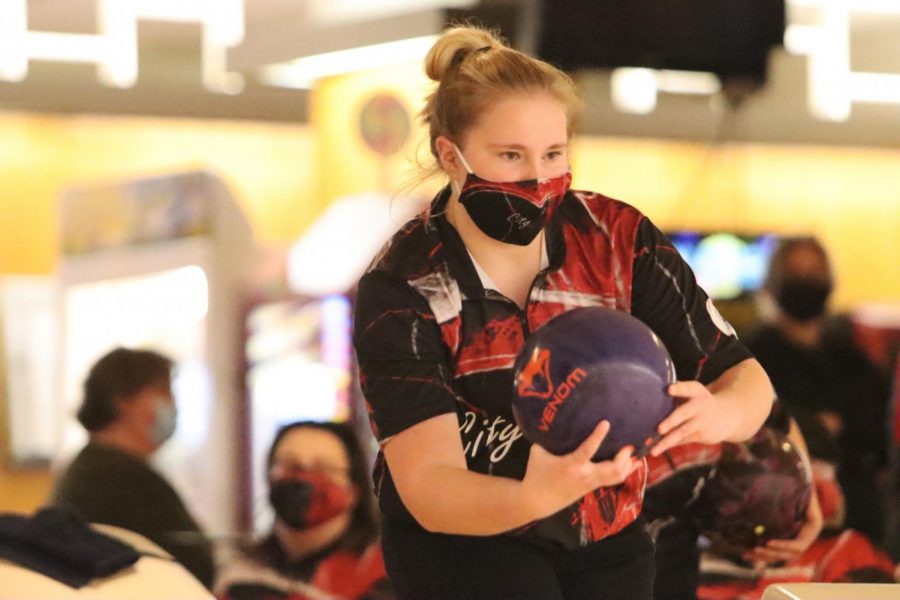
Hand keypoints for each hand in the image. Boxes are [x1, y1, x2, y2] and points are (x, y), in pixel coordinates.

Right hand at [522, 420, 639, 518]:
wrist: (538, 501)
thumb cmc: (536, 474)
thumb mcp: (538, 452)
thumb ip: (549, 439)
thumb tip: (554, 420)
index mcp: (571, 465)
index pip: (587, 450)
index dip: (597, 436)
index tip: (606, 423)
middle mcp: (585, 475)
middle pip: (613, 470)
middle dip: (624, 457)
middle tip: (629, 444)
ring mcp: (591, 482)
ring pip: (617, 477)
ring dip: (628, 466)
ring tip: (635, 453)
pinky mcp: (592, 487)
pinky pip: (613, 479)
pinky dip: (623, 471)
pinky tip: (631, 463)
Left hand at [650, 381, 735, 455]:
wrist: (724, 416)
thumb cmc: (697, 401)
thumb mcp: (692, 391)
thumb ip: (677, 391)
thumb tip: (651, 394)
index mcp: (696, 391)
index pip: (687, 388)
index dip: (679, 389)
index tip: (669, 389)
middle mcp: (700, 406)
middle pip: (684, 414)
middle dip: (671, 421)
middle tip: (659, 429)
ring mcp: (700, 422)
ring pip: (682, 432)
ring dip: (667, 441)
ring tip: (653, 450)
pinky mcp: (700, 436)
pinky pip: (681, 440)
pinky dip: (668, 445)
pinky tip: (655, 450)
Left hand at [742, 485, 823, 566]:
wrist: (794, 479)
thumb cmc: (797, 480)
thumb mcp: (800, 486)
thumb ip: (797, 493)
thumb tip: (786, 496)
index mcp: (812, 527)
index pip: (799, 545)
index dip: (784, 546)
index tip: (768, 542)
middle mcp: (804, 536)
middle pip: (788, 553)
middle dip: (771, 553)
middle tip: (755, 548)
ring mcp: (793, 539)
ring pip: (779, 555)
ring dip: (763, 557)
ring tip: (746, 554)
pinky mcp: (783, 539)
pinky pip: (772, 551)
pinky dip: (760, 554)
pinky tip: (745, 553)